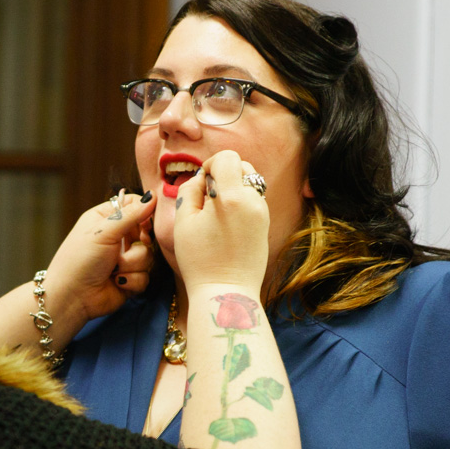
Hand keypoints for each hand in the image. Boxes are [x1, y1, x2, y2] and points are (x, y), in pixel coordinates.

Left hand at [42, 190, 157, 328]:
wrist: (72, 297)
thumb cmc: (80, 261)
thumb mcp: (103, 232)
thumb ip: (129, 214)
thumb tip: (152, 196)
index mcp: (105, 219)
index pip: (134, 204)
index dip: (144, 212)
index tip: (145, 222)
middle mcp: (117, 237)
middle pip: (146, 231)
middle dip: (140, 243)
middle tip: (131, 246)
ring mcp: (124, 258)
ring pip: (148, 255)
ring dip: (132, 264)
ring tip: (114, 269)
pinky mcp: (130, 278)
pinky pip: (146, 275)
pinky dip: (132, 280)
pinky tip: (116, 282)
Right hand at [172, 151, 269, 295]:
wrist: (226, 292)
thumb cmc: (200, 260)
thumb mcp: (183, 222)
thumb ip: (189, 191)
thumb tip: (200, 179)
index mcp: (232, 197)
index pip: (227, 157)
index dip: (210, 164)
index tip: (201, 183)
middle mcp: (253, 200)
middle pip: (242, 165)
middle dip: (223, 173)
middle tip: (207, 197)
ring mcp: (263, 212)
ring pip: (249, 182)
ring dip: (232, 187)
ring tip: (216, 211)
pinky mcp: (266, 224)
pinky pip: (254, 199)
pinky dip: (240, 201)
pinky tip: (226, 223)